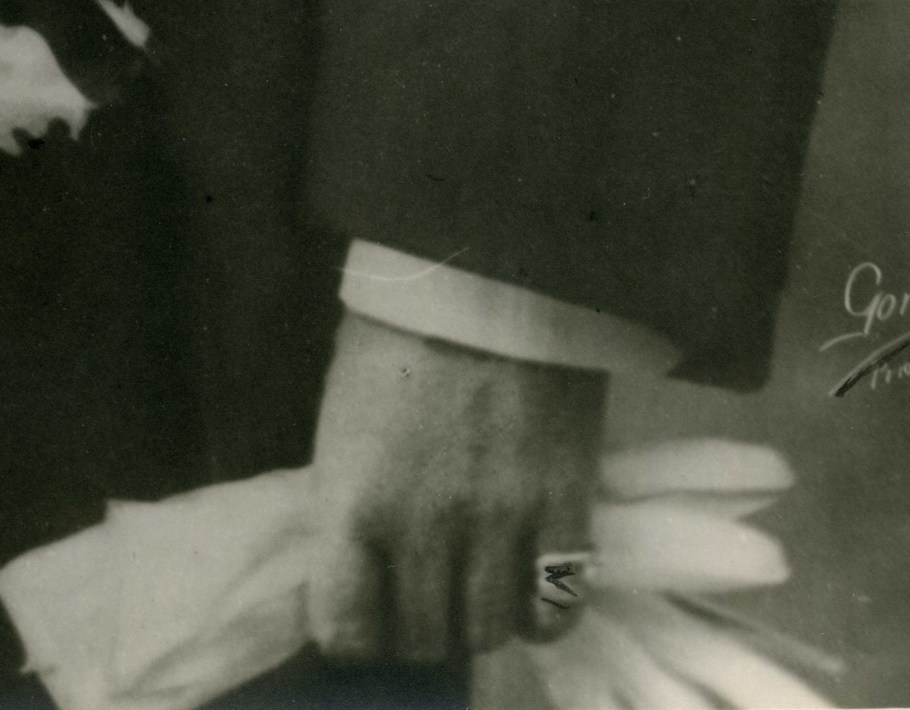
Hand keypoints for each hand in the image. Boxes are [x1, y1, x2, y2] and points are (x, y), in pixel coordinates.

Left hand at [306, 310, 604, 663]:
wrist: (487, 269)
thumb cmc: (397, 331)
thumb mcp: (345, 415)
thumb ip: (351, 498)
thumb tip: (360, 565)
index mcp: (353, 499)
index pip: (344, 628)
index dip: (354, 632)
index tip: (364, 614)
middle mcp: (423, 529)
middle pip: (424, 640)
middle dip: (420, 628)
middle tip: (425, 595)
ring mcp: (499, 524)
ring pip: (490, 632)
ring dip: (480, 619)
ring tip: (477, 586)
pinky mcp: (565, 510)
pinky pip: (557, 610)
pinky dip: (543, 613)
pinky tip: (531, 585)